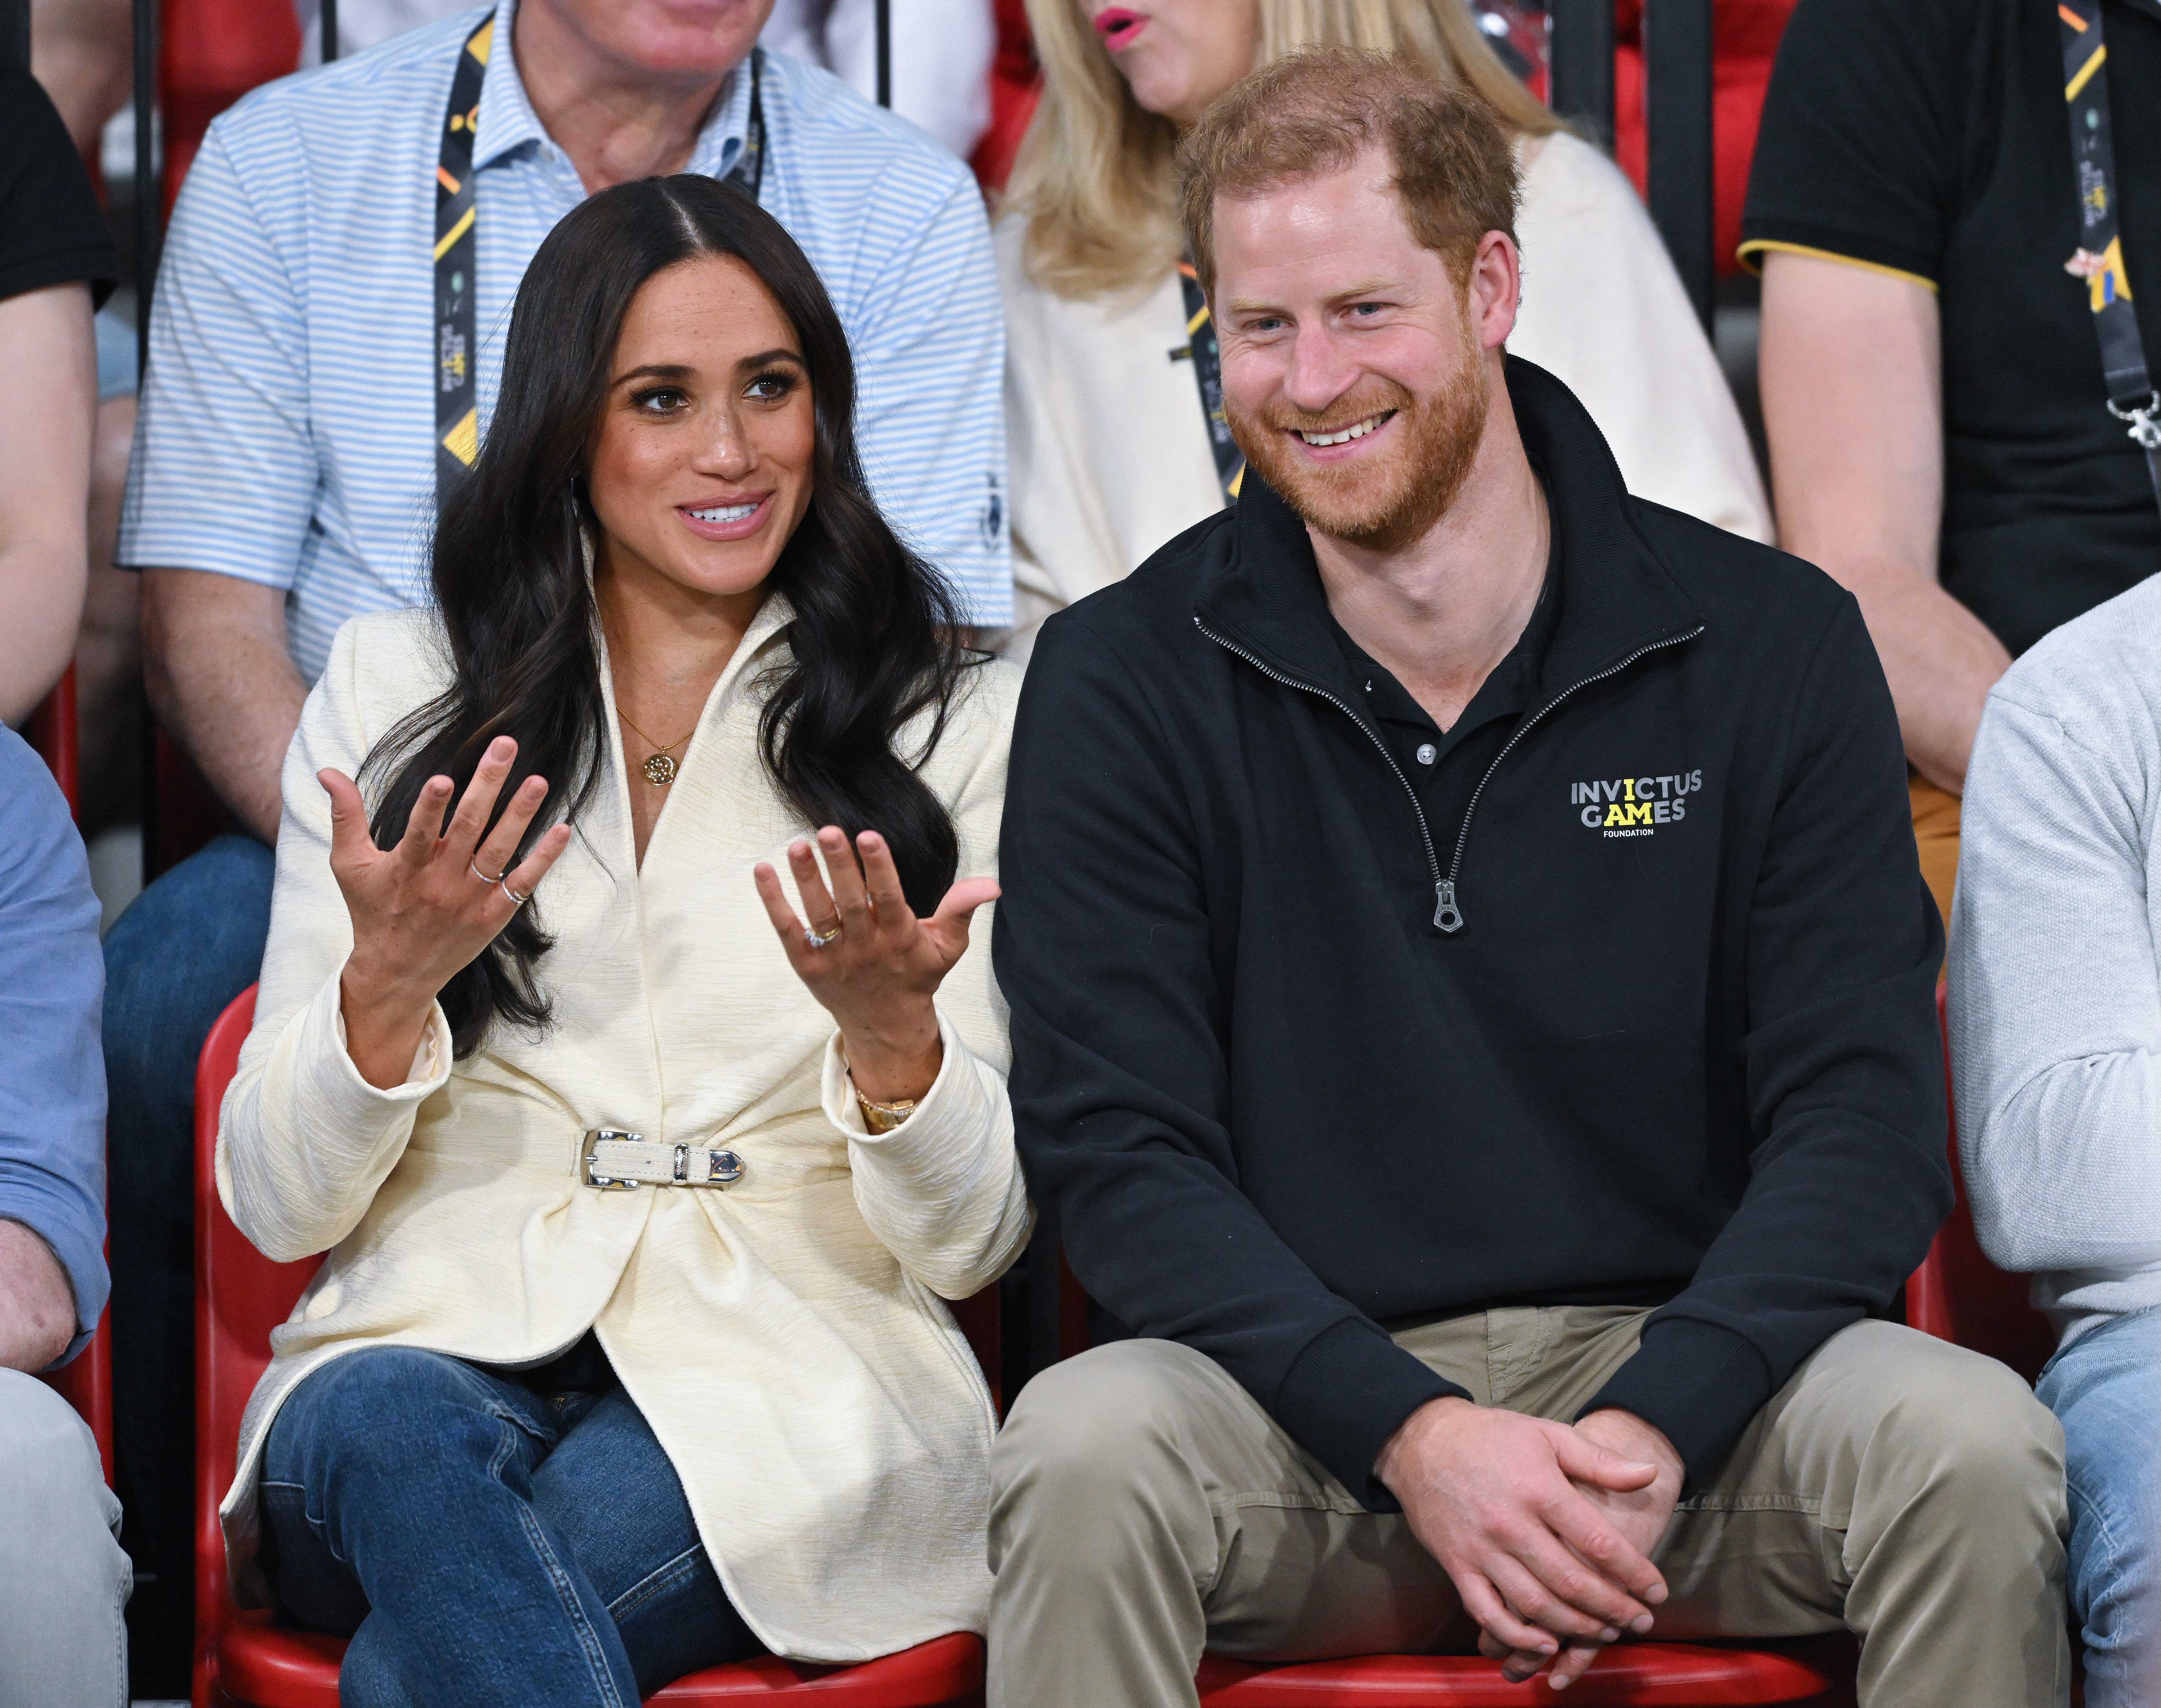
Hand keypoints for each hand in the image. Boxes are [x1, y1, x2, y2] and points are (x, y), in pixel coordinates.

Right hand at [322, 736, 572, 1087]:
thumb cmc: (371, 910)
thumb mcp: (350, 865)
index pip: (419, 833)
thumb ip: (345, 816)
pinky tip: (562, 830)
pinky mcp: (493, 915)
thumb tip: (327, 771)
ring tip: (538, 781)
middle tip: (505, 746)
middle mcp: (441, 882)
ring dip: (520, 814)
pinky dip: (543, 858)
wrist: (397, 972)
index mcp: (406, 868)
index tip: (444, 778)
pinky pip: (522, 883)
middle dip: (487, 784)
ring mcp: (470, 899)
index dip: (430, 807)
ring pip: (499, 850)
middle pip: (469, 828)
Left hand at [752, 826, 997, 1104]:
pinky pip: (787, 930)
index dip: (879, 868)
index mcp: (900, 938)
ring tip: (797, 845)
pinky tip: (762, 871)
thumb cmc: (917, 974)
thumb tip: (992, 884)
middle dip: (839, 866)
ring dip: (806, 879)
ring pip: (817, 914)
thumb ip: (962, 909)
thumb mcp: (947, 945)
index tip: (869, 835)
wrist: (885, 1024)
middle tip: (827, 831)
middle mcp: (865, 947)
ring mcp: (833, 957)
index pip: (888, 898)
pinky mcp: (806, 964)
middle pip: (850, 902)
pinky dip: (773, 902)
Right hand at [1479, 1409, 1684, 1688]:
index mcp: (1539, 1489)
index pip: (1597, 1541)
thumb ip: (1599, 1460)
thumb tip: (1650, 1473)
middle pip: (1571, 1581)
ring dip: (1575, 1627)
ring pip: (1535, 1604)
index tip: (1657, 1591)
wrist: (1420, 1442)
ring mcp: (1481, 1548)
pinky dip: (1517, 1637)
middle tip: (1639, 1622)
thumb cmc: (1491, 1437)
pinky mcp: (1456, 1565)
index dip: (1634, 1572)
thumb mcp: (1548, 1435)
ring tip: (1604, 1632)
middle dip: (1613, 1609)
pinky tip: (1546, 1644)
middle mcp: (1511, 1524)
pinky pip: (1488, 1612)